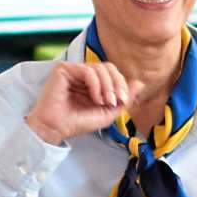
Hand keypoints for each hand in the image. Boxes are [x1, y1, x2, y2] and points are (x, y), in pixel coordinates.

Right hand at [22, 55, 137, 145]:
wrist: (56, 129)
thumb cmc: (77, 122)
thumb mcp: (108, 112)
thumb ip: (124, 99)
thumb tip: (140, 83)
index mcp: (92, 82)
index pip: (112, 73)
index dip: (121, 85)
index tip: (123, 101)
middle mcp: (82, 74)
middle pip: (109, 67)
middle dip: (117, 84)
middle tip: (115, 101)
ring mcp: (73, 70)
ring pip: (100, 68)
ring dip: (107, 87)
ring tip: (103, 102)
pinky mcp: (64, 70)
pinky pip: (88, 71)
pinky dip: (96, 85)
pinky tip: (94, 98)